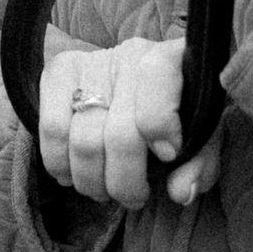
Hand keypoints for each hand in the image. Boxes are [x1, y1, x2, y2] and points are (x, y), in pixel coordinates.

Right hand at [38, 37, 220, 206]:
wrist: (143, 83)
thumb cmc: (178, 114)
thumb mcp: (202, 136)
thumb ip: (199, 163)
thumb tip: (180, 192)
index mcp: (174, 59)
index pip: (158, 81)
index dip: (161, 126)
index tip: (167, 157)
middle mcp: (131, 54)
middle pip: (119, 132)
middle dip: (124, 180)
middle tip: (130, 197)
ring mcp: (92, 61)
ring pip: (82, 138)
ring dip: (91, 179)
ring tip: (102, 190)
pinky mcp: (60, 70)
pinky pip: (50, 127)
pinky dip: (58, 162)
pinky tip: (71, 174)